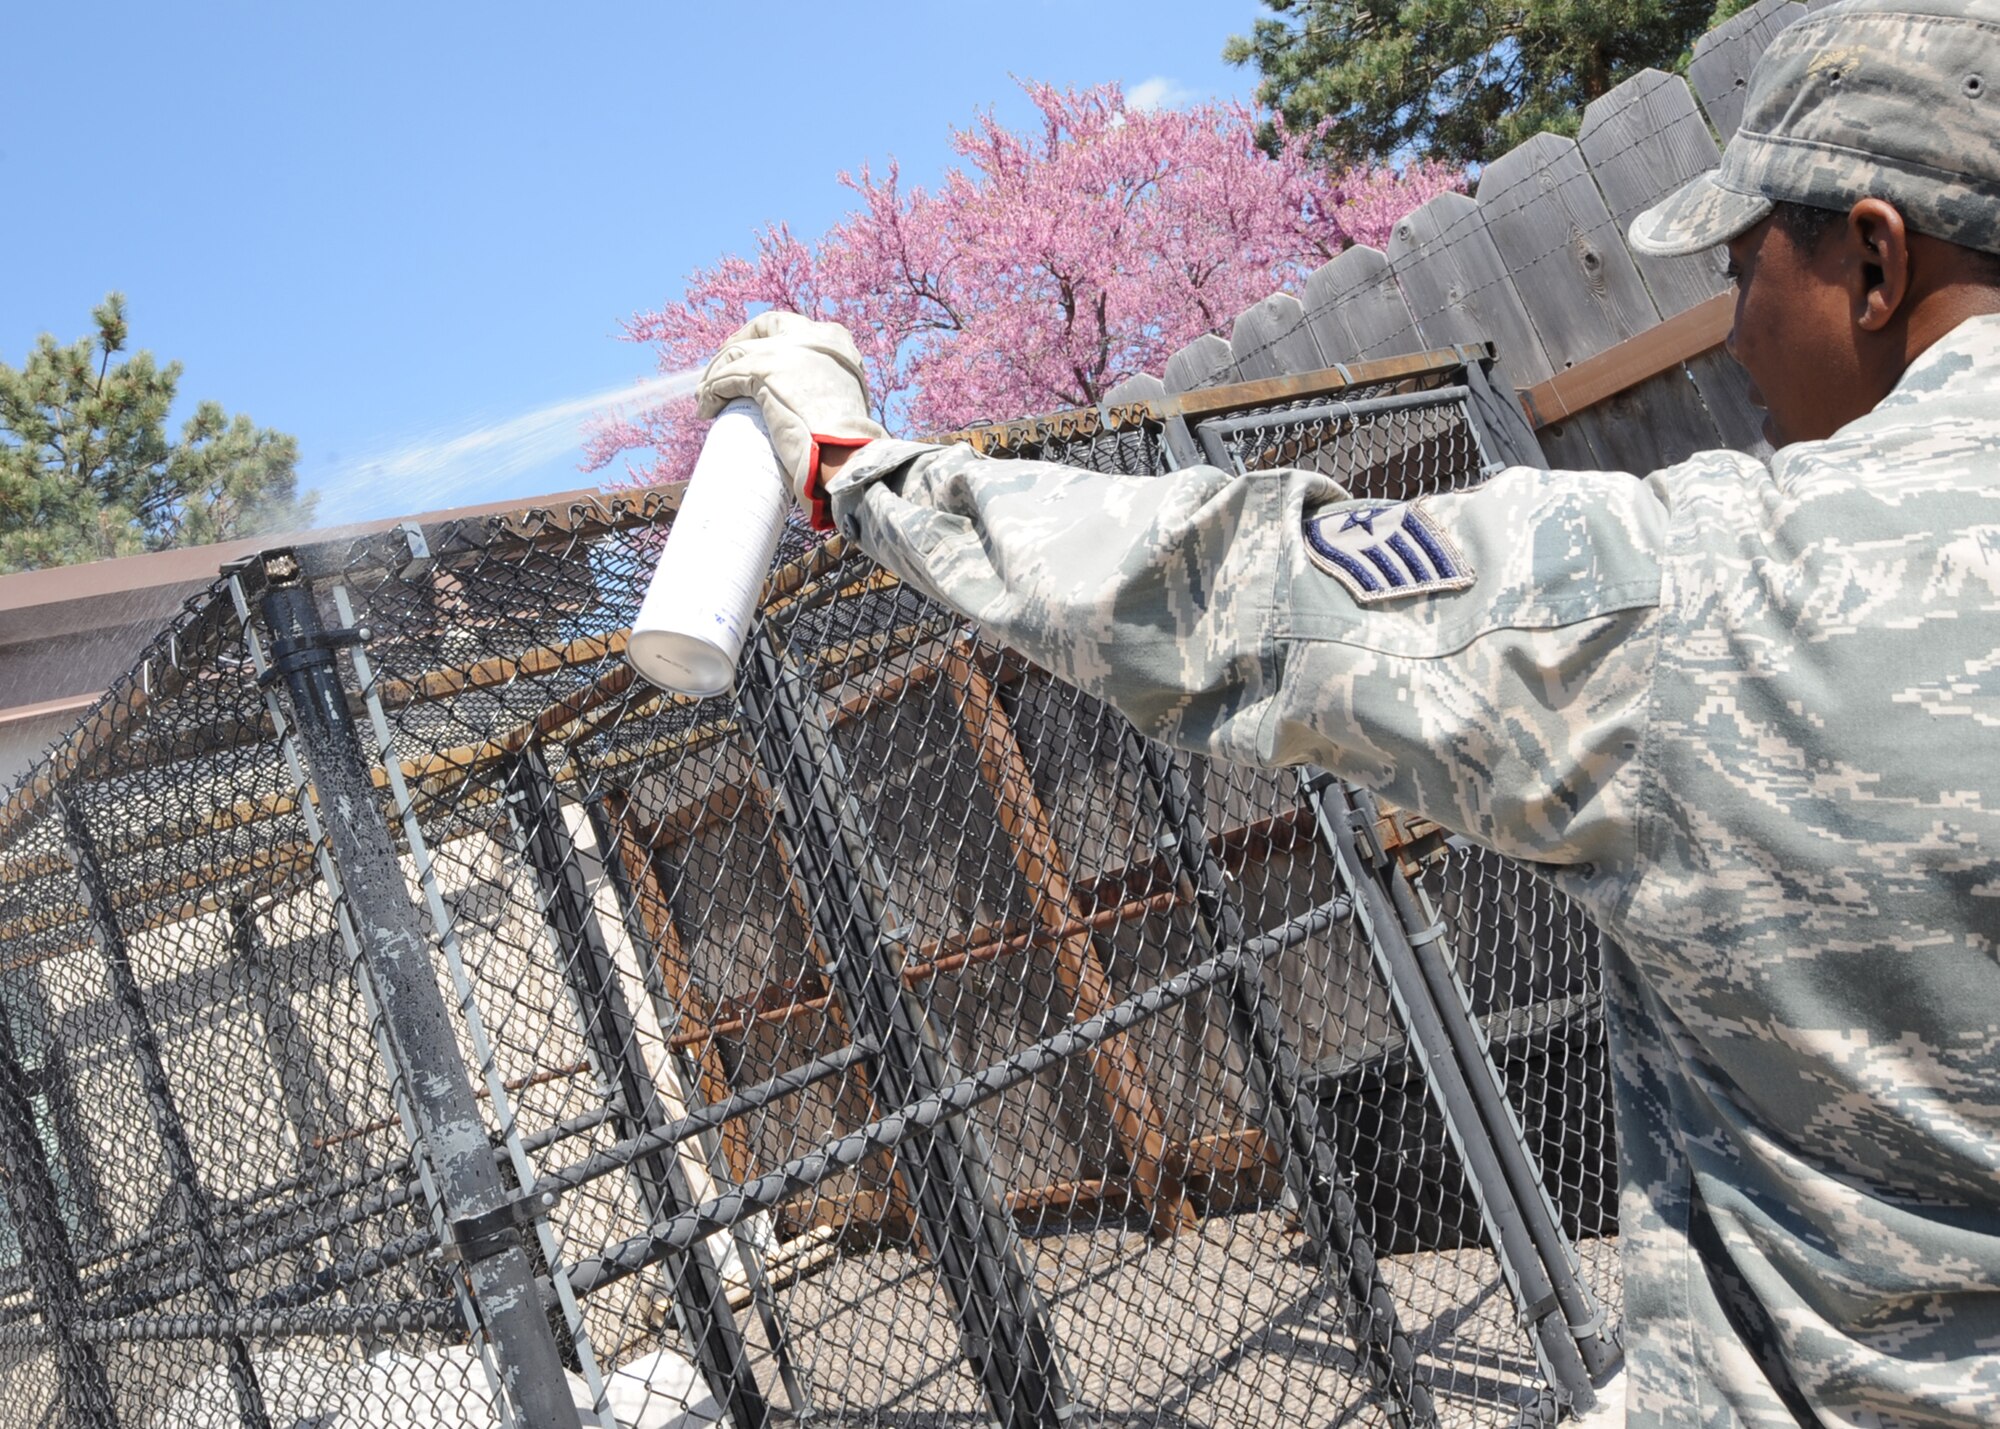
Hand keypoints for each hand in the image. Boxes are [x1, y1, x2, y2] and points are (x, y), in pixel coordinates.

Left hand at [697, 312, 887, 529]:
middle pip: (762, 329)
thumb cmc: (849, 440)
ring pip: (735, 353)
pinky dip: (710, 392)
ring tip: (707, 398)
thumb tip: (809, 401)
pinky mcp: (761, 370)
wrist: (847, 451)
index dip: (766, 338)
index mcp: (834, 341)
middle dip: (738, 344)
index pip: (791, 327)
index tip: (754, 354)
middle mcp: (809, 336)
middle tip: (721, 368)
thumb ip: (827, 388)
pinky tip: (706, 409)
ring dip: (716, 375)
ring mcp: (783, 350)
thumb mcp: (844, 399)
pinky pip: (724, 377)